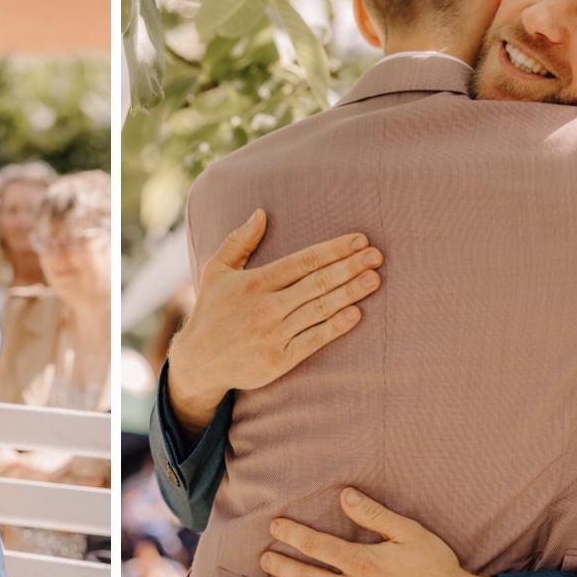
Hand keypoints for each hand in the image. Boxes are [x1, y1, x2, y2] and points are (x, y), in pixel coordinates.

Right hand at [167, 210, 382, 436]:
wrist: (199, 363)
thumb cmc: (212, 312)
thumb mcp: (216, 270)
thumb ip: (239, 241)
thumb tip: (260, 213)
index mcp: (254, 282)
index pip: (303, 261)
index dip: (334, 249)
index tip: (359, 241)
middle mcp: (266, 306)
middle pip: (317, 282)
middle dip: (350, 267)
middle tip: (377, 256)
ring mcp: (273, 334)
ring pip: (320, 309)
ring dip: (350, 293)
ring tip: (374, 279)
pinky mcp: (279, 360)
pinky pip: (313, 340)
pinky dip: (335, 327)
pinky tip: (355, 314)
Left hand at [261, 487, 496, 576]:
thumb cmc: (437, 567)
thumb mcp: (410, 532)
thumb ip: (374, 514)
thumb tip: (345, 495)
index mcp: (361, 562)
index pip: (316, 545)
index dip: (291, 534)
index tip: (274, 527)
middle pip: (307, 576)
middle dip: (282, 566)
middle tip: (264, 559)